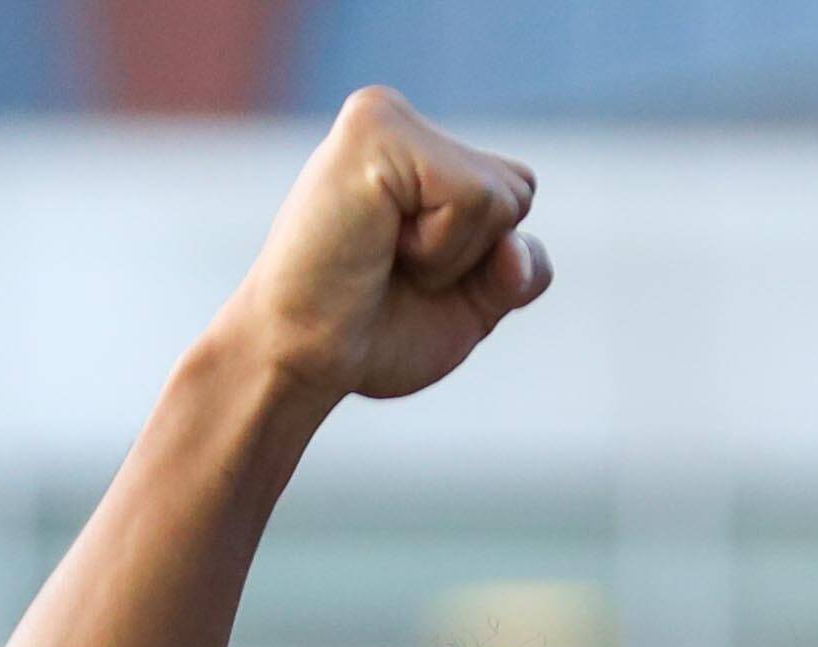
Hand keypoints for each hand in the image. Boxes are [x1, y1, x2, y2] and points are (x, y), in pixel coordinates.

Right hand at [220, 89, 548, 407]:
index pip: (517, 194)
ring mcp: (385, 116)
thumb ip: (514, 274)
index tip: (411, 275)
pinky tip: (378, 244)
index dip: (483, 260)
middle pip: (518, 190)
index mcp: (416, 151)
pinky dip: (439, 249)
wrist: (298, 359)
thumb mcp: (467, 307)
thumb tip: (516, 246)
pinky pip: (473, 198)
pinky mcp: (375, 128)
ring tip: (380, 256)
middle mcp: (399, 121)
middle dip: (473, 257)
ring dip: (450, 256)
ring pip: (500, 196)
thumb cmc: (369, 334)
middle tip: (391, 269)